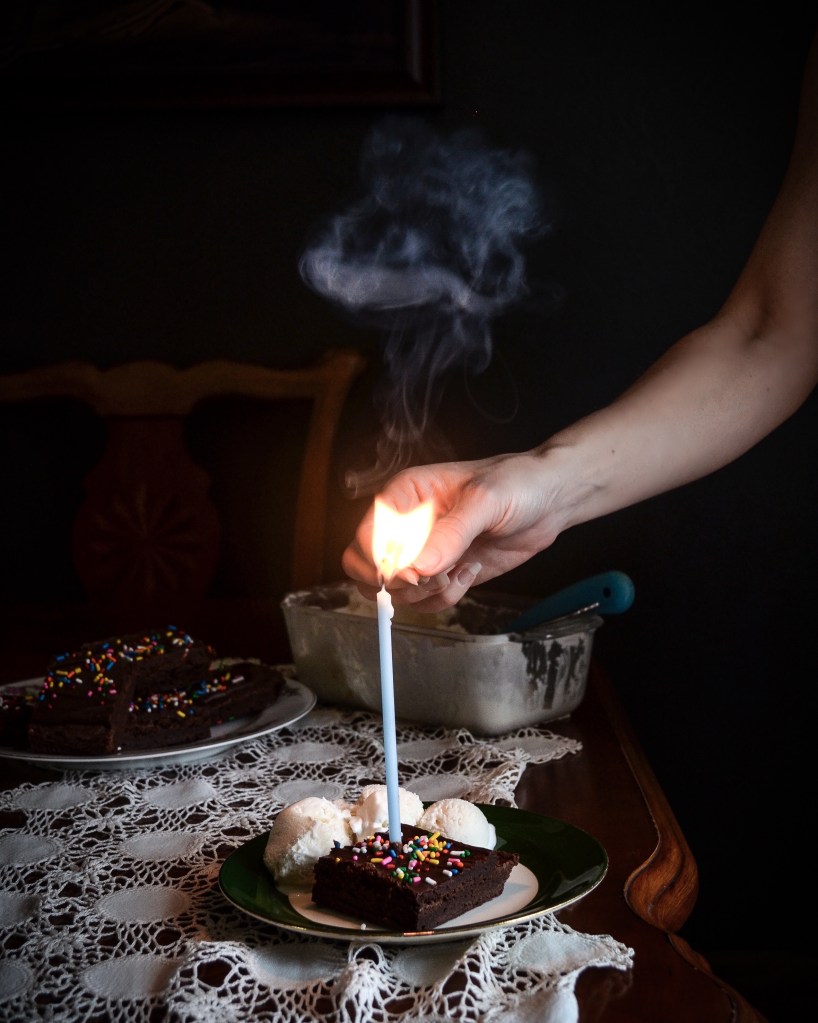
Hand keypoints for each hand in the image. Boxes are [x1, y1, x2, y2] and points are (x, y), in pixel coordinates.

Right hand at [341, 449, 561, 610]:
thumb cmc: (517, 482)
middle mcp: (406, 526)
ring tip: (459, 570)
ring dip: (425, 593)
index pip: (366, 534)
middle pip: (365, 567)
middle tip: (430, 577)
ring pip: (394, 591)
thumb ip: (452, 532)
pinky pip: (423, 601)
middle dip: (397, 582)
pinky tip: (469, 572)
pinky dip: (444, 598)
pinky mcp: (441, 574)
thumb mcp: (486, 500)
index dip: (380, 559)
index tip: (411, 571)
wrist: (549, 500)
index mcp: (404, 495)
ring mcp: (422, 553)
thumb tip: (419, 566)